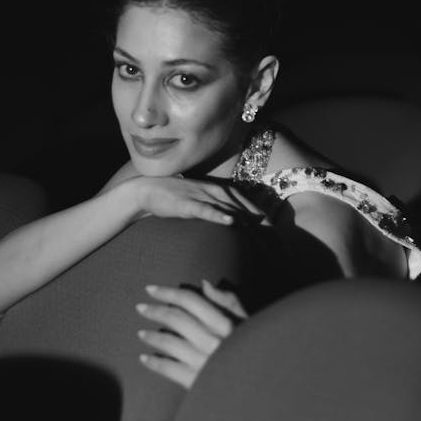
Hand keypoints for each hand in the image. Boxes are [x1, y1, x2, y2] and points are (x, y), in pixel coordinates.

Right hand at [133, 175, 270, 227]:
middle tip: (274, 231)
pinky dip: (218, 215)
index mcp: (215, 189)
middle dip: (258, 216)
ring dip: (245, 216)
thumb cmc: (172, 197)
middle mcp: (211, 189)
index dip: (259, 211)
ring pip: (227, 206)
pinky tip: (230, 222)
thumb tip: (227, 219)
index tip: (273, 226)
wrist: (146, 190)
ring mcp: (199, 195)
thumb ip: (212, 207)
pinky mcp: (186, 203)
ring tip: (261, 228)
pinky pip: (204, 209)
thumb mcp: (197, 200)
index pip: (243, 199)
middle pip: (240, 203)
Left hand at [136, 279, 247, 388]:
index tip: (150, 289)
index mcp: (226, 323)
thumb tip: (203, 283)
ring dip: (152, 337)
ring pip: (170, 343)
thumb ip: (227, 301)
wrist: (262, 387)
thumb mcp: (248, 321)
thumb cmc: (256, 348)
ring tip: (141, 334)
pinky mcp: (198, 383)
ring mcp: (204, 363)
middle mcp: (214, 341)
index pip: (190, 300)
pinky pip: (170, 370)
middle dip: (155, 311)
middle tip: (140, 308)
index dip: (167, 292)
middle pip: (176, 319)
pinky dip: (155, 363)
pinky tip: (145, 359)